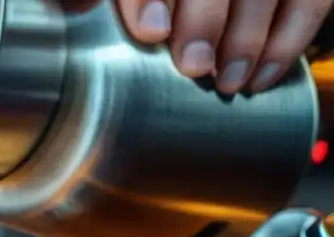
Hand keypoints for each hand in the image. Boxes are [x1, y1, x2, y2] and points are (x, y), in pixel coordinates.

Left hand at [116, 0, 333, 92]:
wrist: (200, 5)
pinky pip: (311, 0)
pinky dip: (291, 39)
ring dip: (250, 37)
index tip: (150, 32)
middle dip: (206, 17)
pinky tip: (263, 77)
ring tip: (229, 82)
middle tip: (195, 66)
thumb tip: (74, 8)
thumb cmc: (158, 4)